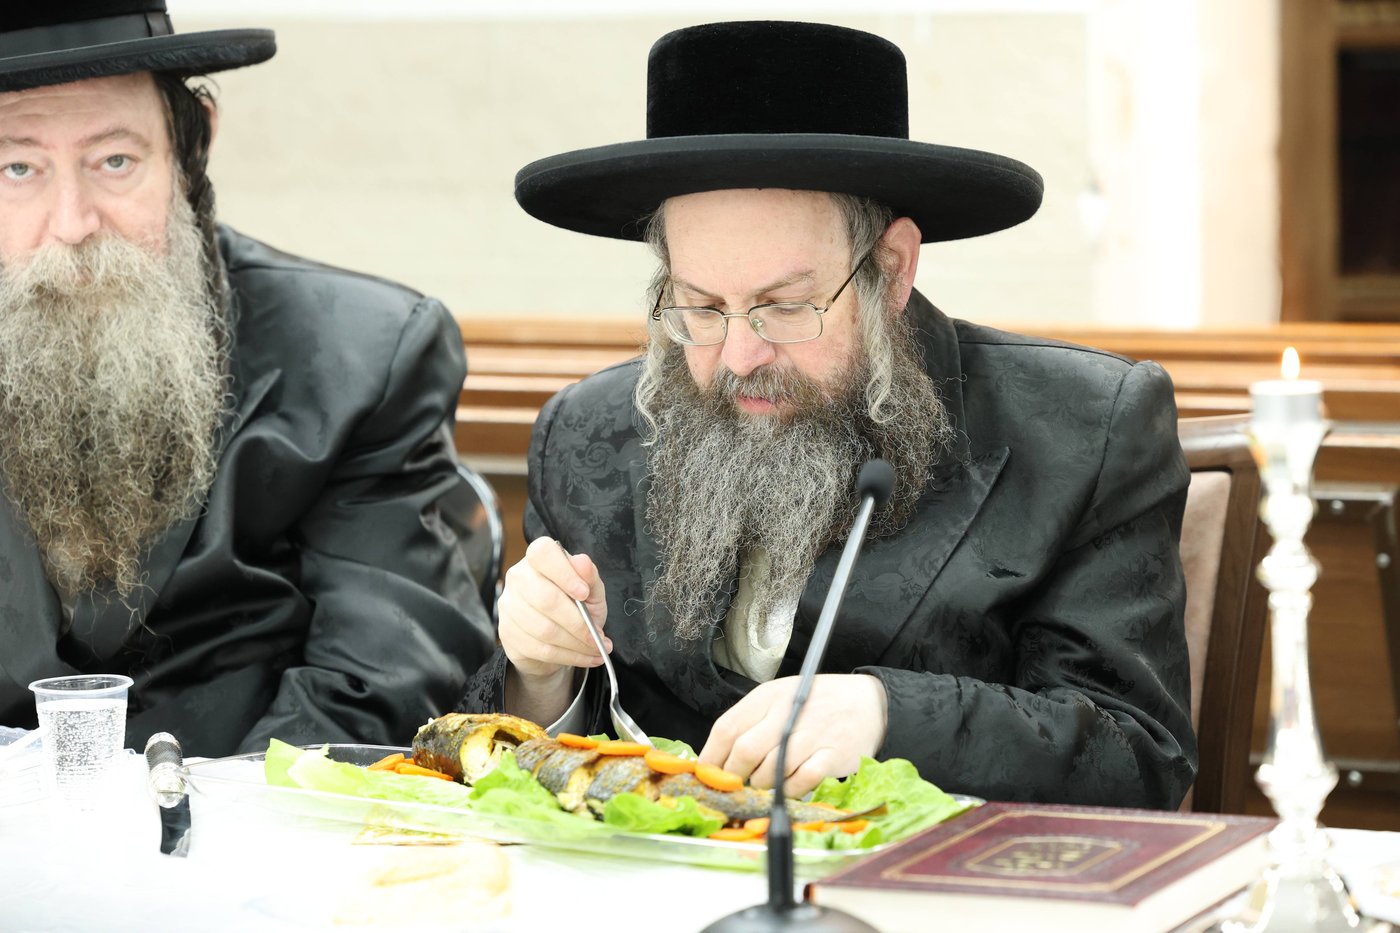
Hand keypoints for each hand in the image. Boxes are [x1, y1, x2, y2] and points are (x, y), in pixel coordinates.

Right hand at [498, 537, 608, 710]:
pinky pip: (541, 650)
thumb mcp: (590, 590)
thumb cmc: (574, 606)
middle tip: (597, 635)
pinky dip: (569, 656)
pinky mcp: (508, 634)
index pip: (543, 554)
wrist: (552, 638)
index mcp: (537, 559)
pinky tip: (586, 657)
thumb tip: (583, 563)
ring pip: (544, 630)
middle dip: (578, 623)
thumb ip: (590, 577)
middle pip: (546, 599)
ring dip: (576, 644)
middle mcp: (518, 578)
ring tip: (596, 648)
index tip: (584, 593)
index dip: (564, 573)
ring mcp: (509, 606)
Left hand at [698, 674, 887, 797]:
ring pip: (768, 772)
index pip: (727, 727)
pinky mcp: (831, 757)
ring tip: (766, 781)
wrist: (870, 704)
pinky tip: (789, 785)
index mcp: (769, 696)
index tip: (706, 773)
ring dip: (761, 785)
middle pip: (744, 753)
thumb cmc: (818, 702)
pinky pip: (797, 783)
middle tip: (734, 785)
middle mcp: (787, 713)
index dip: (711, 756)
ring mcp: (811, 736)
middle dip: (733, 776)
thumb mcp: (782, 697)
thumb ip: (752, 720)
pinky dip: (788, 790)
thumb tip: (718, 756)